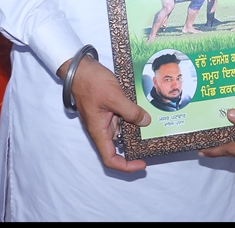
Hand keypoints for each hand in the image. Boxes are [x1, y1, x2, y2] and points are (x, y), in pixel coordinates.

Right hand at [61, 55, 151, 172]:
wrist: (81, 68)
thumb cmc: (92, 83)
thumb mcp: (115, 97)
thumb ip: (131, 111)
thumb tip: (145, 122)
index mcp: (99, 131)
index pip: (110, 159)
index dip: (125, 166)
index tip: (141, 164)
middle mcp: (101, 128)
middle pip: (117, 148)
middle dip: (134, 149)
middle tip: (152, 145)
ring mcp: (105, 118)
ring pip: (121, 132)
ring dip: (135, 131)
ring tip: (153, 128)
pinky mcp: (108, 109)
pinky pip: (122, 118)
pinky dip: (132, 118)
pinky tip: (144, 112)